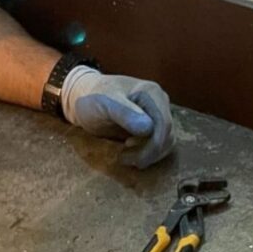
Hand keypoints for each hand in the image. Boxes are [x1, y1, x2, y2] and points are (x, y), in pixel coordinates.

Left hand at [60, 67, 174, 168]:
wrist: (84, 98)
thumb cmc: (92, 98)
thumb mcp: (104, 104)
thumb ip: (125, 114)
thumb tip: (149, 128)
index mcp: (151, 92)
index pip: (163, 123)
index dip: (153, 144)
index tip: (132, 154)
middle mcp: (159, 101)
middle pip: (167, 134)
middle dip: (149, 151)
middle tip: (125, 159)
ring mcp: (157, 113)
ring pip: (166, 141)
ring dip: (149, 154)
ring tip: (125, 156)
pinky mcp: (152, 125)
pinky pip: (159, 143)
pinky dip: (148, 152)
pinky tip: (130, 152)